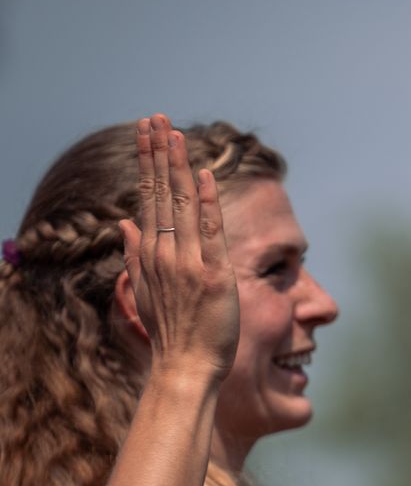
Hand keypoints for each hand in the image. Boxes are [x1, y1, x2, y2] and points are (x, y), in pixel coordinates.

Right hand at [123, 114, 238, 381]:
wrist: (184, 368)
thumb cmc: (172, 333)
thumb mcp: (147, 289)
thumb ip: (135, 254)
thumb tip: (123, 224)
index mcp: (151, 254)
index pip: (148, 198)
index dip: (148, 164)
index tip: (146, 134)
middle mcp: (165, 253)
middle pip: (161, 193)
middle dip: (158, 153)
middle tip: (155, 118)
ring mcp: (187, 263)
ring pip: (181, 205)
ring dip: (178, 167)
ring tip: (174, 133)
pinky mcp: (212, 276)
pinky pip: (209, 233)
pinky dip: (207, 204)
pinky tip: (204, 177)